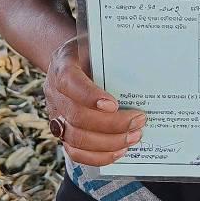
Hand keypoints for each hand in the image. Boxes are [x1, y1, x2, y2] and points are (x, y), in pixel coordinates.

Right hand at [43, 36, 146, 166]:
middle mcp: (55, 93)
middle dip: (112, 124)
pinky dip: (99, 156)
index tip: (114, 104)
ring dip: (109, 143)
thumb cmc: (90, 52)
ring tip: (135, 136)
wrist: (71, 60)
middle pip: (78, 116)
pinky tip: (120, 151)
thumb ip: (112, 56)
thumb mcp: (98, 44)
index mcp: (63, 66)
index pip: (70, 82)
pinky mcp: (62, 132)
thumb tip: (144, 72)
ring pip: (76, 139)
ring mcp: (56, 115)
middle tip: (140, 121)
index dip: (90, 96)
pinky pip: (75, 152)